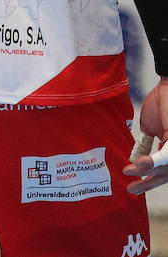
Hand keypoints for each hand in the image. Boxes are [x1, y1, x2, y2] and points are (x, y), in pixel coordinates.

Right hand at [124, 78, 167, 193]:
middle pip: (165, 174)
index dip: (148, 180)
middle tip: (130, 189)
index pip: (162, 171)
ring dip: (146, 171)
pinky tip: (140, 164)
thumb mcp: (149, 127)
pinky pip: (165, 156)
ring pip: (165, 168)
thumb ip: (146, 143)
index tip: (132, 185)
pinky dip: (153, 161)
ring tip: (129, 171)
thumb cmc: (162, 104)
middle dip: (148, 183)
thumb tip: (135, 158)